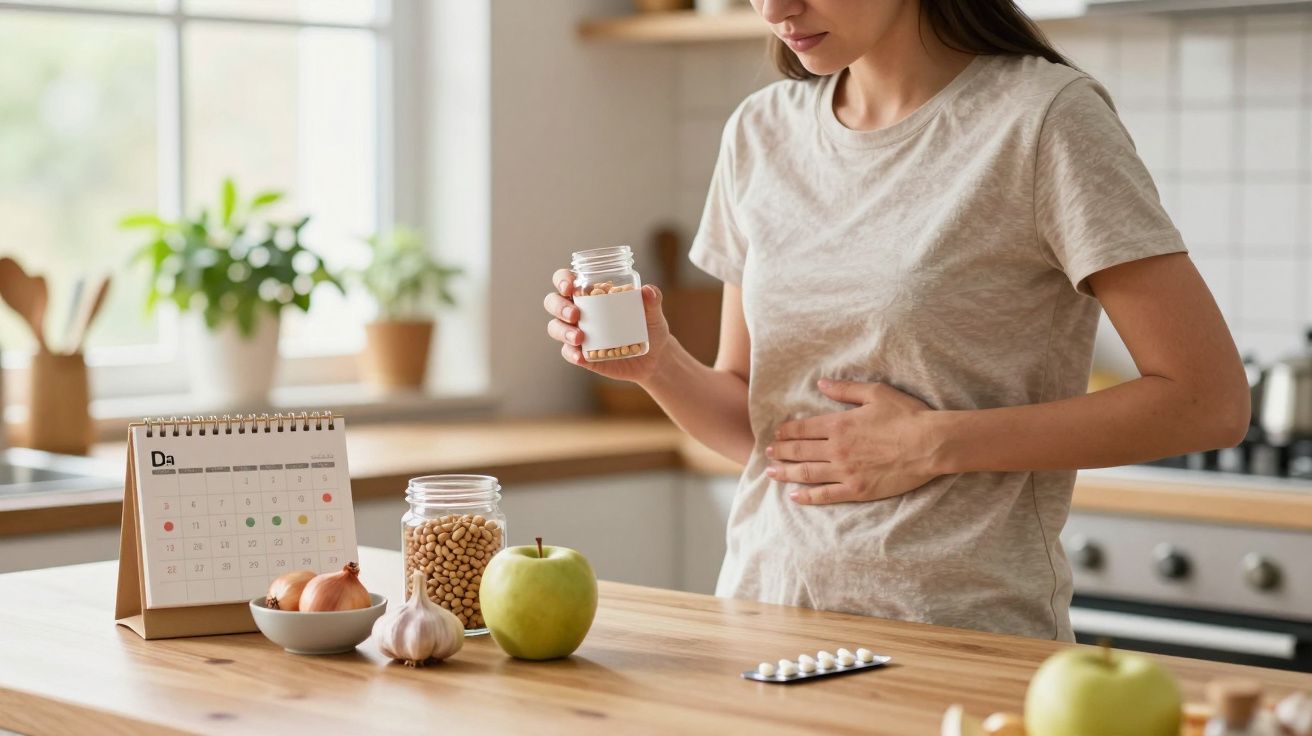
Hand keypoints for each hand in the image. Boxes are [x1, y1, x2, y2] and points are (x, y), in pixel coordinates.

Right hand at [544, 268, 672, 382]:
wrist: (654, 358)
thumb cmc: (650, 327)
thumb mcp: (654, 314)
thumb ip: (653, 300)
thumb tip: (648, 290)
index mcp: (591, 292)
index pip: (566, 280)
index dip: (562, 280)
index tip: (570, 287)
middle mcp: (578, 310)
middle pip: (553, 302)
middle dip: (559, 306)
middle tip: (575, 314)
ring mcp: (577, 332)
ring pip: (555, 327)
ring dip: (562, 331)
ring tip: (579, 337)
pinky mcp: (580, 354)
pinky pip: (567, 352)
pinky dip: (571, 353)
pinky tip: (581, 356)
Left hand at [765, 379, 939, 504]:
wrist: (931, 444)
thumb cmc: (907, 415)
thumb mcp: (876, 393)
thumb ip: (845, 390)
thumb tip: (821, 383)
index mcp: (840, 424)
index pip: (804, 428)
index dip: (787, 431)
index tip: (776, 433)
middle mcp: (837, 449)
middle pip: (800, 451)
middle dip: (781, 451)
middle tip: (767, 452)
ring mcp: (846, 471)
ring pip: (807, 473)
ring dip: (786, 472)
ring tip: (771, 473)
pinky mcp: (857, 489)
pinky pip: (826, 495)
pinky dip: (807, 496)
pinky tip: (794, 496)